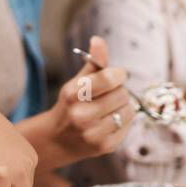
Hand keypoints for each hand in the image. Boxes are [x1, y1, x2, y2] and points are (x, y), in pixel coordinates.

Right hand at [49, 35, 135, 161]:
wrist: (57, 140)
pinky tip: (109, 121)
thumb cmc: (70, 105)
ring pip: (128, 110)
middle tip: (109, 94)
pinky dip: (123, 120)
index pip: (108, 78)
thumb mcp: (76, 82)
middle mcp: (81, 116)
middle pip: (122, 94)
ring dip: (123, 105)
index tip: (118, 75)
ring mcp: (93, 134)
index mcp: (72, 95)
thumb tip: (98, 39)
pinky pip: (128, 125)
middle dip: (119, 91)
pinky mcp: (105, 146)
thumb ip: (92, 62)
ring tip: (109, 108)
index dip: (119, 74)